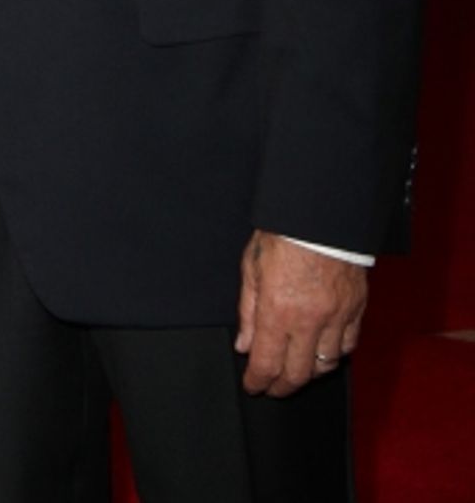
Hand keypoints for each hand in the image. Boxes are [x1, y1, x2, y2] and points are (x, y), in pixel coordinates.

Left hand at [235, 230, 366, 395]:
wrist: (320, 214)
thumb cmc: (283, 234)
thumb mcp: (252, 267)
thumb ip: (248, 311)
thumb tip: (244, 345)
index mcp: (278, 311)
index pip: (267, 364)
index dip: (258, 382)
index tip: (253, 386)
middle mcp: (309, 321)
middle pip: (298, 374)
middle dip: (282, 387)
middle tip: (272, 388)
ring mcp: (336, 317)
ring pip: (326, 365)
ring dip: (309, 374)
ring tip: (297, 372)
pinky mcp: (355, 309)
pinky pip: (349, 345)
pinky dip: (335, 355)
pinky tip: (324, 352)